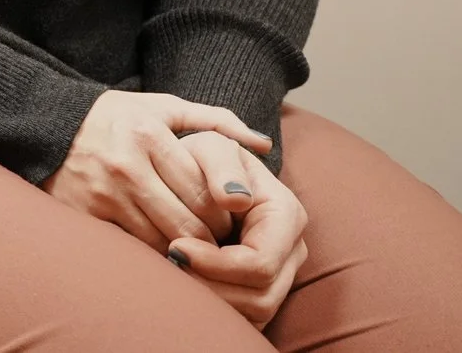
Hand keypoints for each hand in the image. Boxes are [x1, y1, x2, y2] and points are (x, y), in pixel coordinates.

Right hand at [42, 91, 273, 248]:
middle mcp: (126, 165)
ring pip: (164, 241)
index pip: (205, 191)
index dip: (226, 215)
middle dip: (212, 239)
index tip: (230, 219)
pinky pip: (133, 247)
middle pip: (189, 223)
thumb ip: (215, 120)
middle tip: (219, 241)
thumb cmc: (114, 118)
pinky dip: (153, 253)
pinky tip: (163, 248)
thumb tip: (262, 144)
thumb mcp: (162, 107)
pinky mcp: (85, 216)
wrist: (45, 126)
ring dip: (186, 250)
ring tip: (195, 247)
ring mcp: (103, 194)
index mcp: (147, 135)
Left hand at [165, 142, 308, 328]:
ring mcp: (282, 272)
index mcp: (287, 214)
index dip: (217, 264)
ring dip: (211, 300)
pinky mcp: (262, 287)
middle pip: (261, 295)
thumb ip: (221, 165)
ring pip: (255, 311)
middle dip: (212, 286)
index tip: (176, 247)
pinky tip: (184, 285)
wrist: (201, 169)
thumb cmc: (204, 157)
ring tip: (173, 273)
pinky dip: (215, 307)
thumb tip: (236, 198)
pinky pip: (246, 315)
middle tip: (169, 265)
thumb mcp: (211, 146)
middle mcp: (291, 248)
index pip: (260, 261)